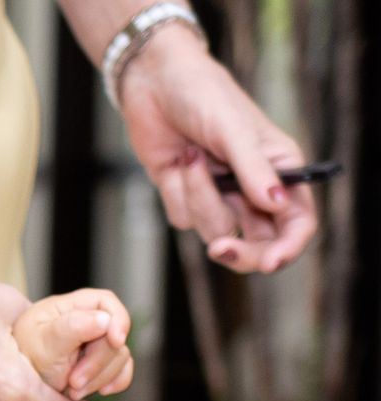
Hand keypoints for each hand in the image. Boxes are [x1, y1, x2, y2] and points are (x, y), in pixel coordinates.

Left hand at [12, 288, 135, 399]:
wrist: (13, 387)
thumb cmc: (22, 360)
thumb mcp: (43, 343)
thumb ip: (71, 329)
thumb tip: (104, 319)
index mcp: (69, 308)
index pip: (106, 302)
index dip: (117, 319)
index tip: (115, 341)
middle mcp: (85, 322)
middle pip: (114, 334)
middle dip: (98, 361)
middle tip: (74, 382)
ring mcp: (93, 344)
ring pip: (119, 355)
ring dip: (100, 377)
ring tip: (73, 391)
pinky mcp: (98, 365)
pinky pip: (121, 370)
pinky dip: (116, 381)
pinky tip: (101, 392)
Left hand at [118, 24, 316, 273]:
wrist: (155, 85)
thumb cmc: (205, 96)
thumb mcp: (234, 130)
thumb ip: (254, 170)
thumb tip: (277, 205)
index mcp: (282, 171)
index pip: (297, 222)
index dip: (289, 248)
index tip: (273, 262)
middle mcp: (254, 189)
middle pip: (259, 244)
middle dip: (241, 252)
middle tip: (221, 249)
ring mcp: (220, 196)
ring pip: (215, 230)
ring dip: (200, 198)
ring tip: (191, 157)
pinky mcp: (186, 198)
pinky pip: (183, 217)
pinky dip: (177, 192)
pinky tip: (177, 161)